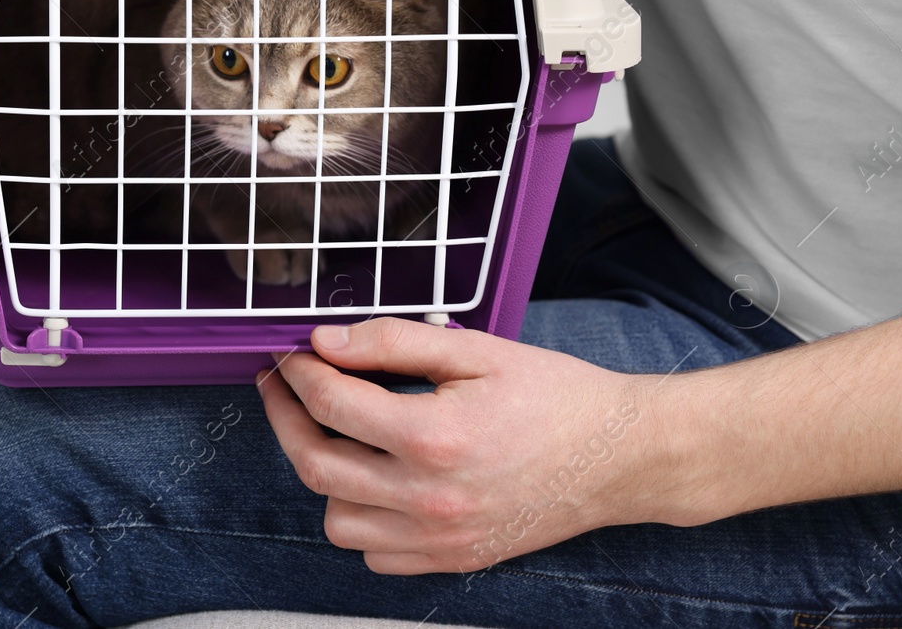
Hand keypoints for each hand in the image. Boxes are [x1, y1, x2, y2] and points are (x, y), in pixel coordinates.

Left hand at [257, 317, 667, 573]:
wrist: (618, 457)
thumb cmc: (553, 397)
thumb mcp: (474, 350)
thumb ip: (392, 342)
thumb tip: (326, 342)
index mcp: (433, 437)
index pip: (331, 402)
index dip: (299, 372)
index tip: (291, 355)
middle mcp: (429, 497)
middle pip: (315, 465)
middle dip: (285, 418)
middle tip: (282, 387)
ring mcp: (440, 537)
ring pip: (336, 519)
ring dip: (321, 474)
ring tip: (331, 433)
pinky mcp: (452, 559)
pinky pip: (374, 554)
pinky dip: (360, 519)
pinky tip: (371, 479)